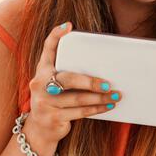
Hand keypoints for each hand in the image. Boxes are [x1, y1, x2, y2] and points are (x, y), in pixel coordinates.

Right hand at [25, 22, 121, 144]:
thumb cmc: (55, 99)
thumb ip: (70, 71)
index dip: (56, 35)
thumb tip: (103, 63)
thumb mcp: (56, 82)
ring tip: (115, 95)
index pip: (48, 48)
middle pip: (67, 80)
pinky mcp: (52, 118)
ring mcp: (44, 102)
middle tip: (108, 84)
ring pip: (77, 99)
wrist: (39, 130)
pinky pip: (79, 113)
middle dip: (90, 82)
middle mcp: (39, 84)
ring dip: (99, 98)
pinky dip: (96, 109)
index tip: (68, 26)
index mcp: (42, 69)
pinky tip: (108, 106)